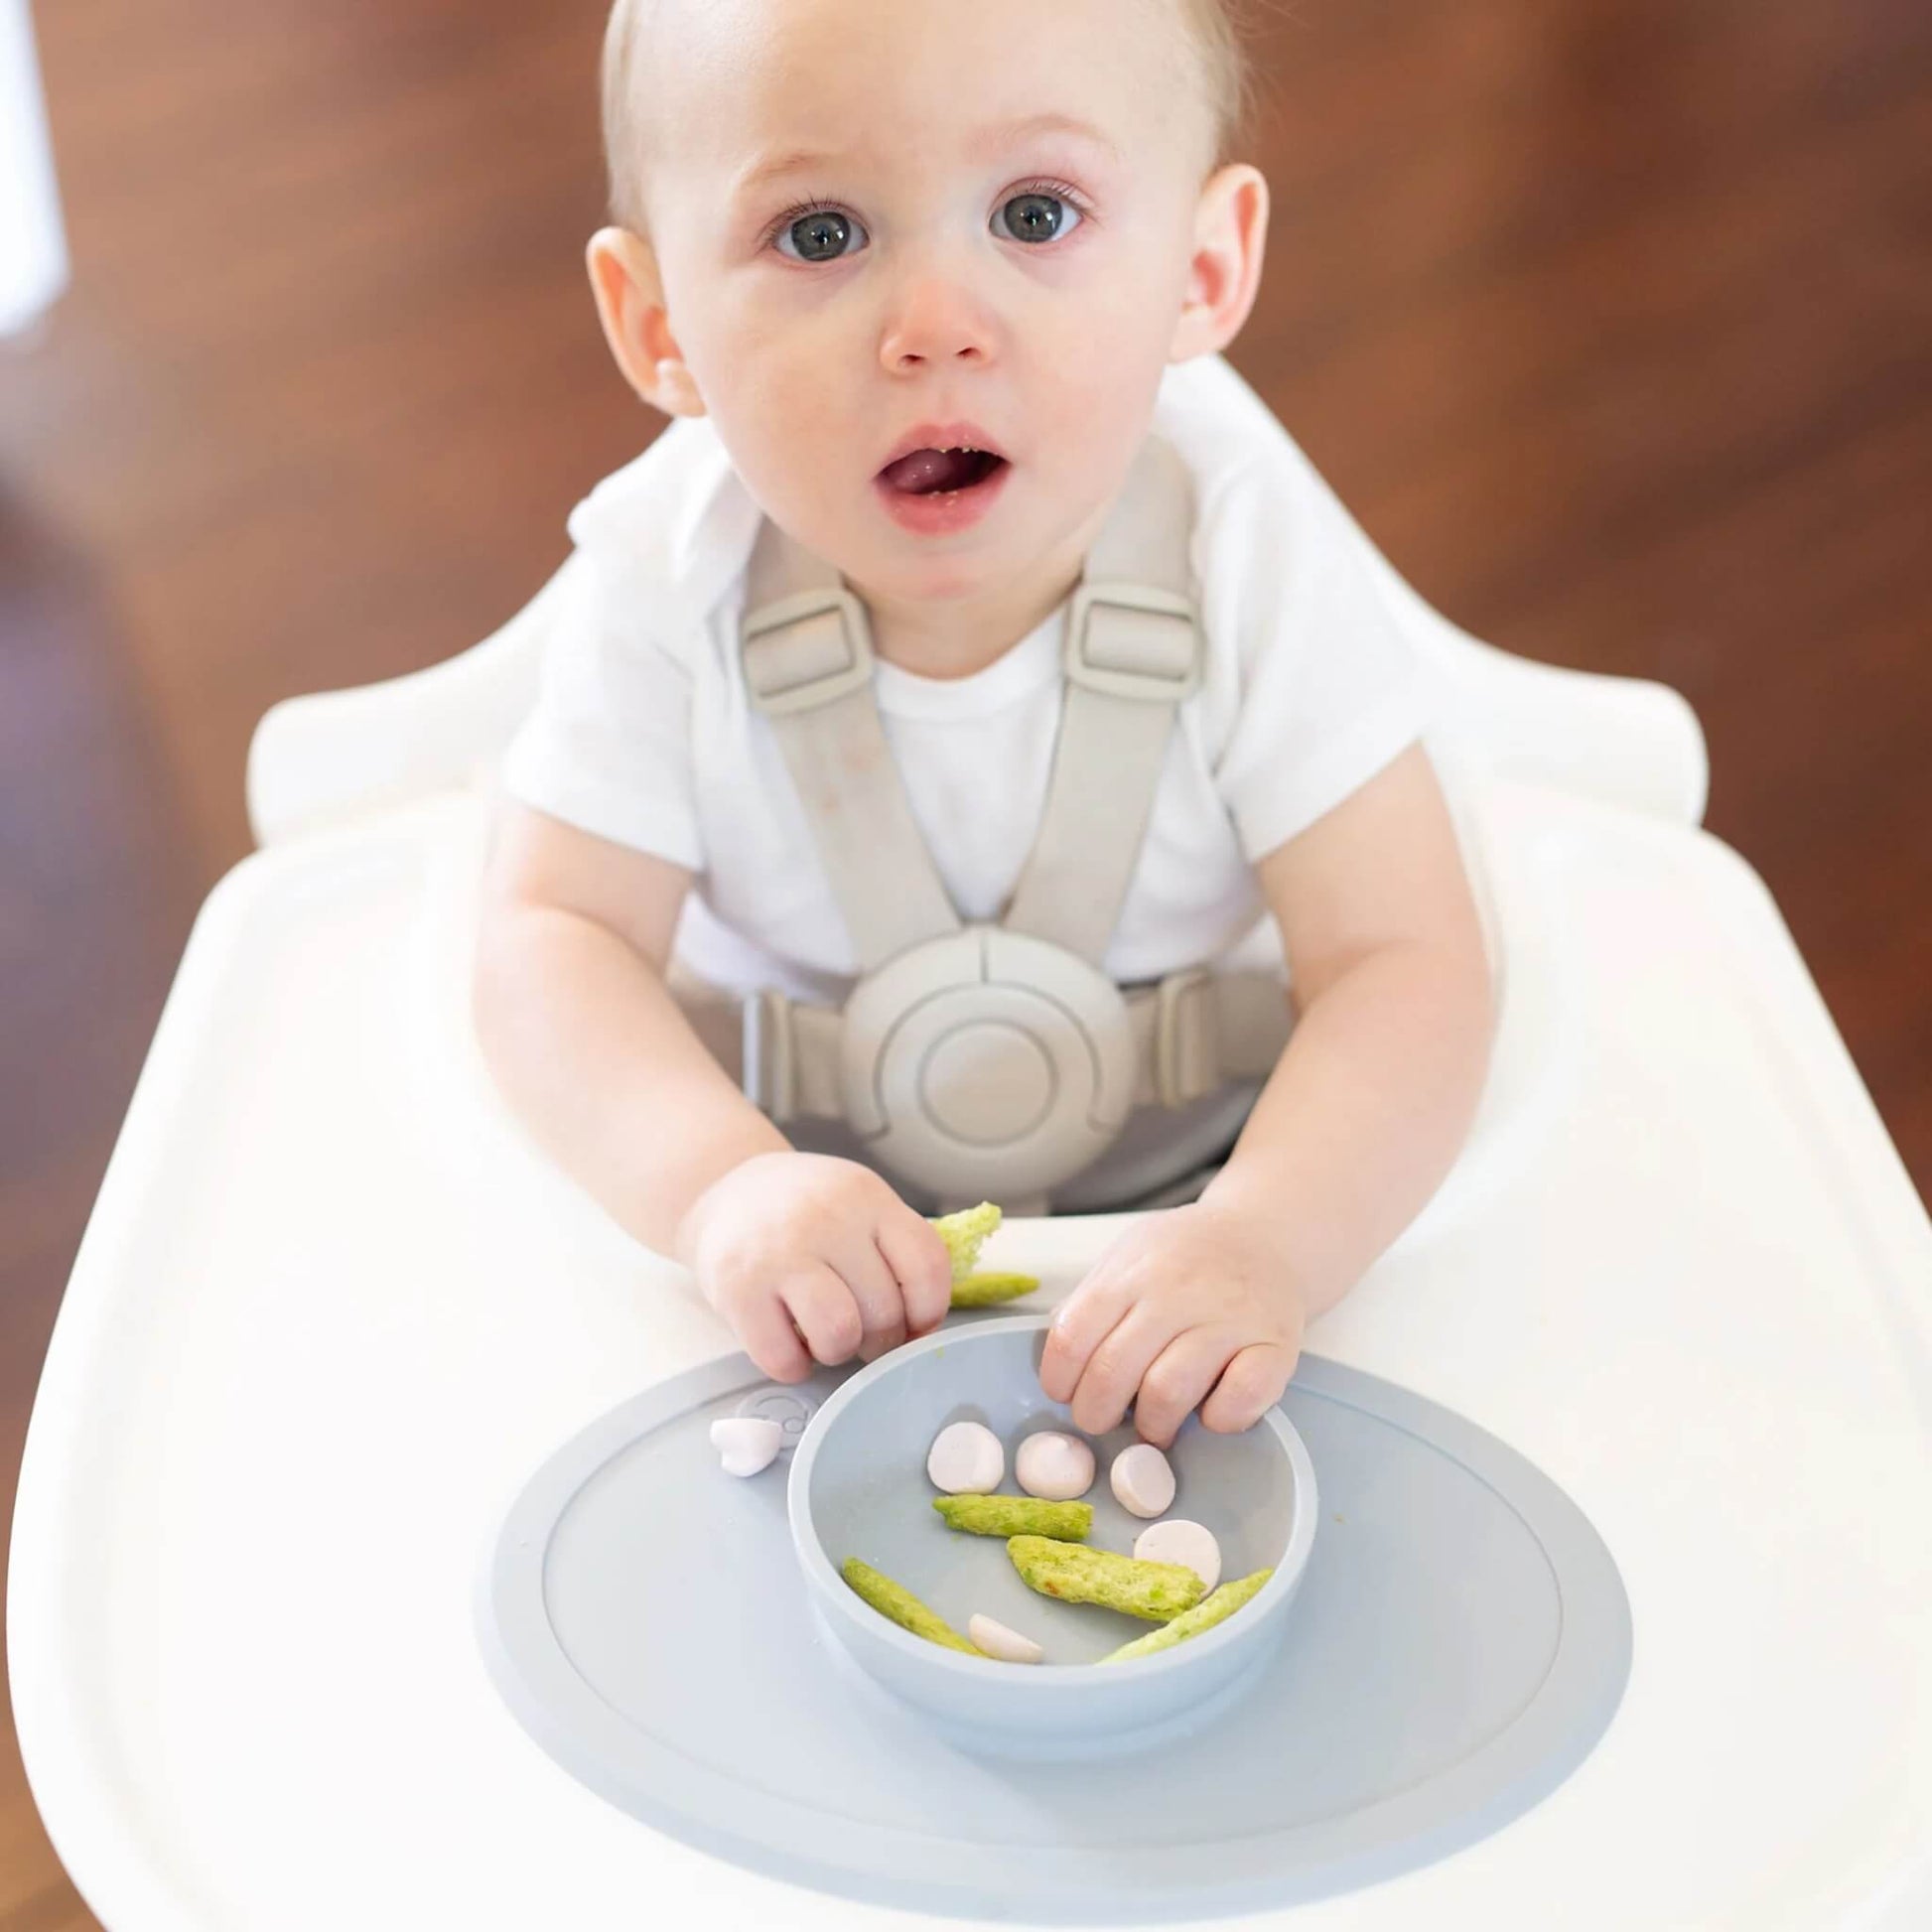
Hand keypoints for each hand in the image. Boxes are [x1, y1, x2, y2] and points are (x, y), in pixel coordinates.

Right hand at [674, 1152, 951, 1383]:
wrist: (724, 1189)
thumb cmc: (806, 1211)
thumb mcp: (859, 1204)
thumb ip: (896, 1250)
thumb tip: (923, 1328)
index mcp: (867, 1197)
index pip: (926, 1265)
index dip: (928, 1310)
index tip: (914, 1322)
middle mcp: (825, 1219)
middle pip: (885, 1311)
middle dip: (881, 1338)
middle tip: (860, 1328)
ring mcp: (778, 1254)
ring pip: (839, 1334)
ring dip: (839, 1352)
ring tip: (825, 1335)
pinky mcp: (737, 1290)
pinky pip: (784, 1360)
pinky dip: (794, 1365)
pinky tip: (789, 1341)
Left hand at [1038, 1200, 1304, 1448]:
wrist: (1266, 1234)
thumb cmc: (1187, 1256)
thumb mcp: (1129, 1256)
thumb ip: (1093, 1300)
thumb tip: (1059, 1358)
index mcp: (1133, 1273)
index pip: (1073, 1337)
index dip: (1060, 1379)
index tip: (1067, 1395)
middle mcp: (1178, 1292)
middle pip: (1113, 1371)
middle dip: (1096, 1413)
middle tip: (1105, 1420)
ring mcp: (1229, 1318)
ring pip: (1168, 1392)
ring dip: (1153, 1424)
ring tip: (1155, 1424)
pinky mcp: (1275, 1345)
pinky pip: (1239, 1400)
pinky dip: (1218, 1420)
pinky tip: (1210, 1412)